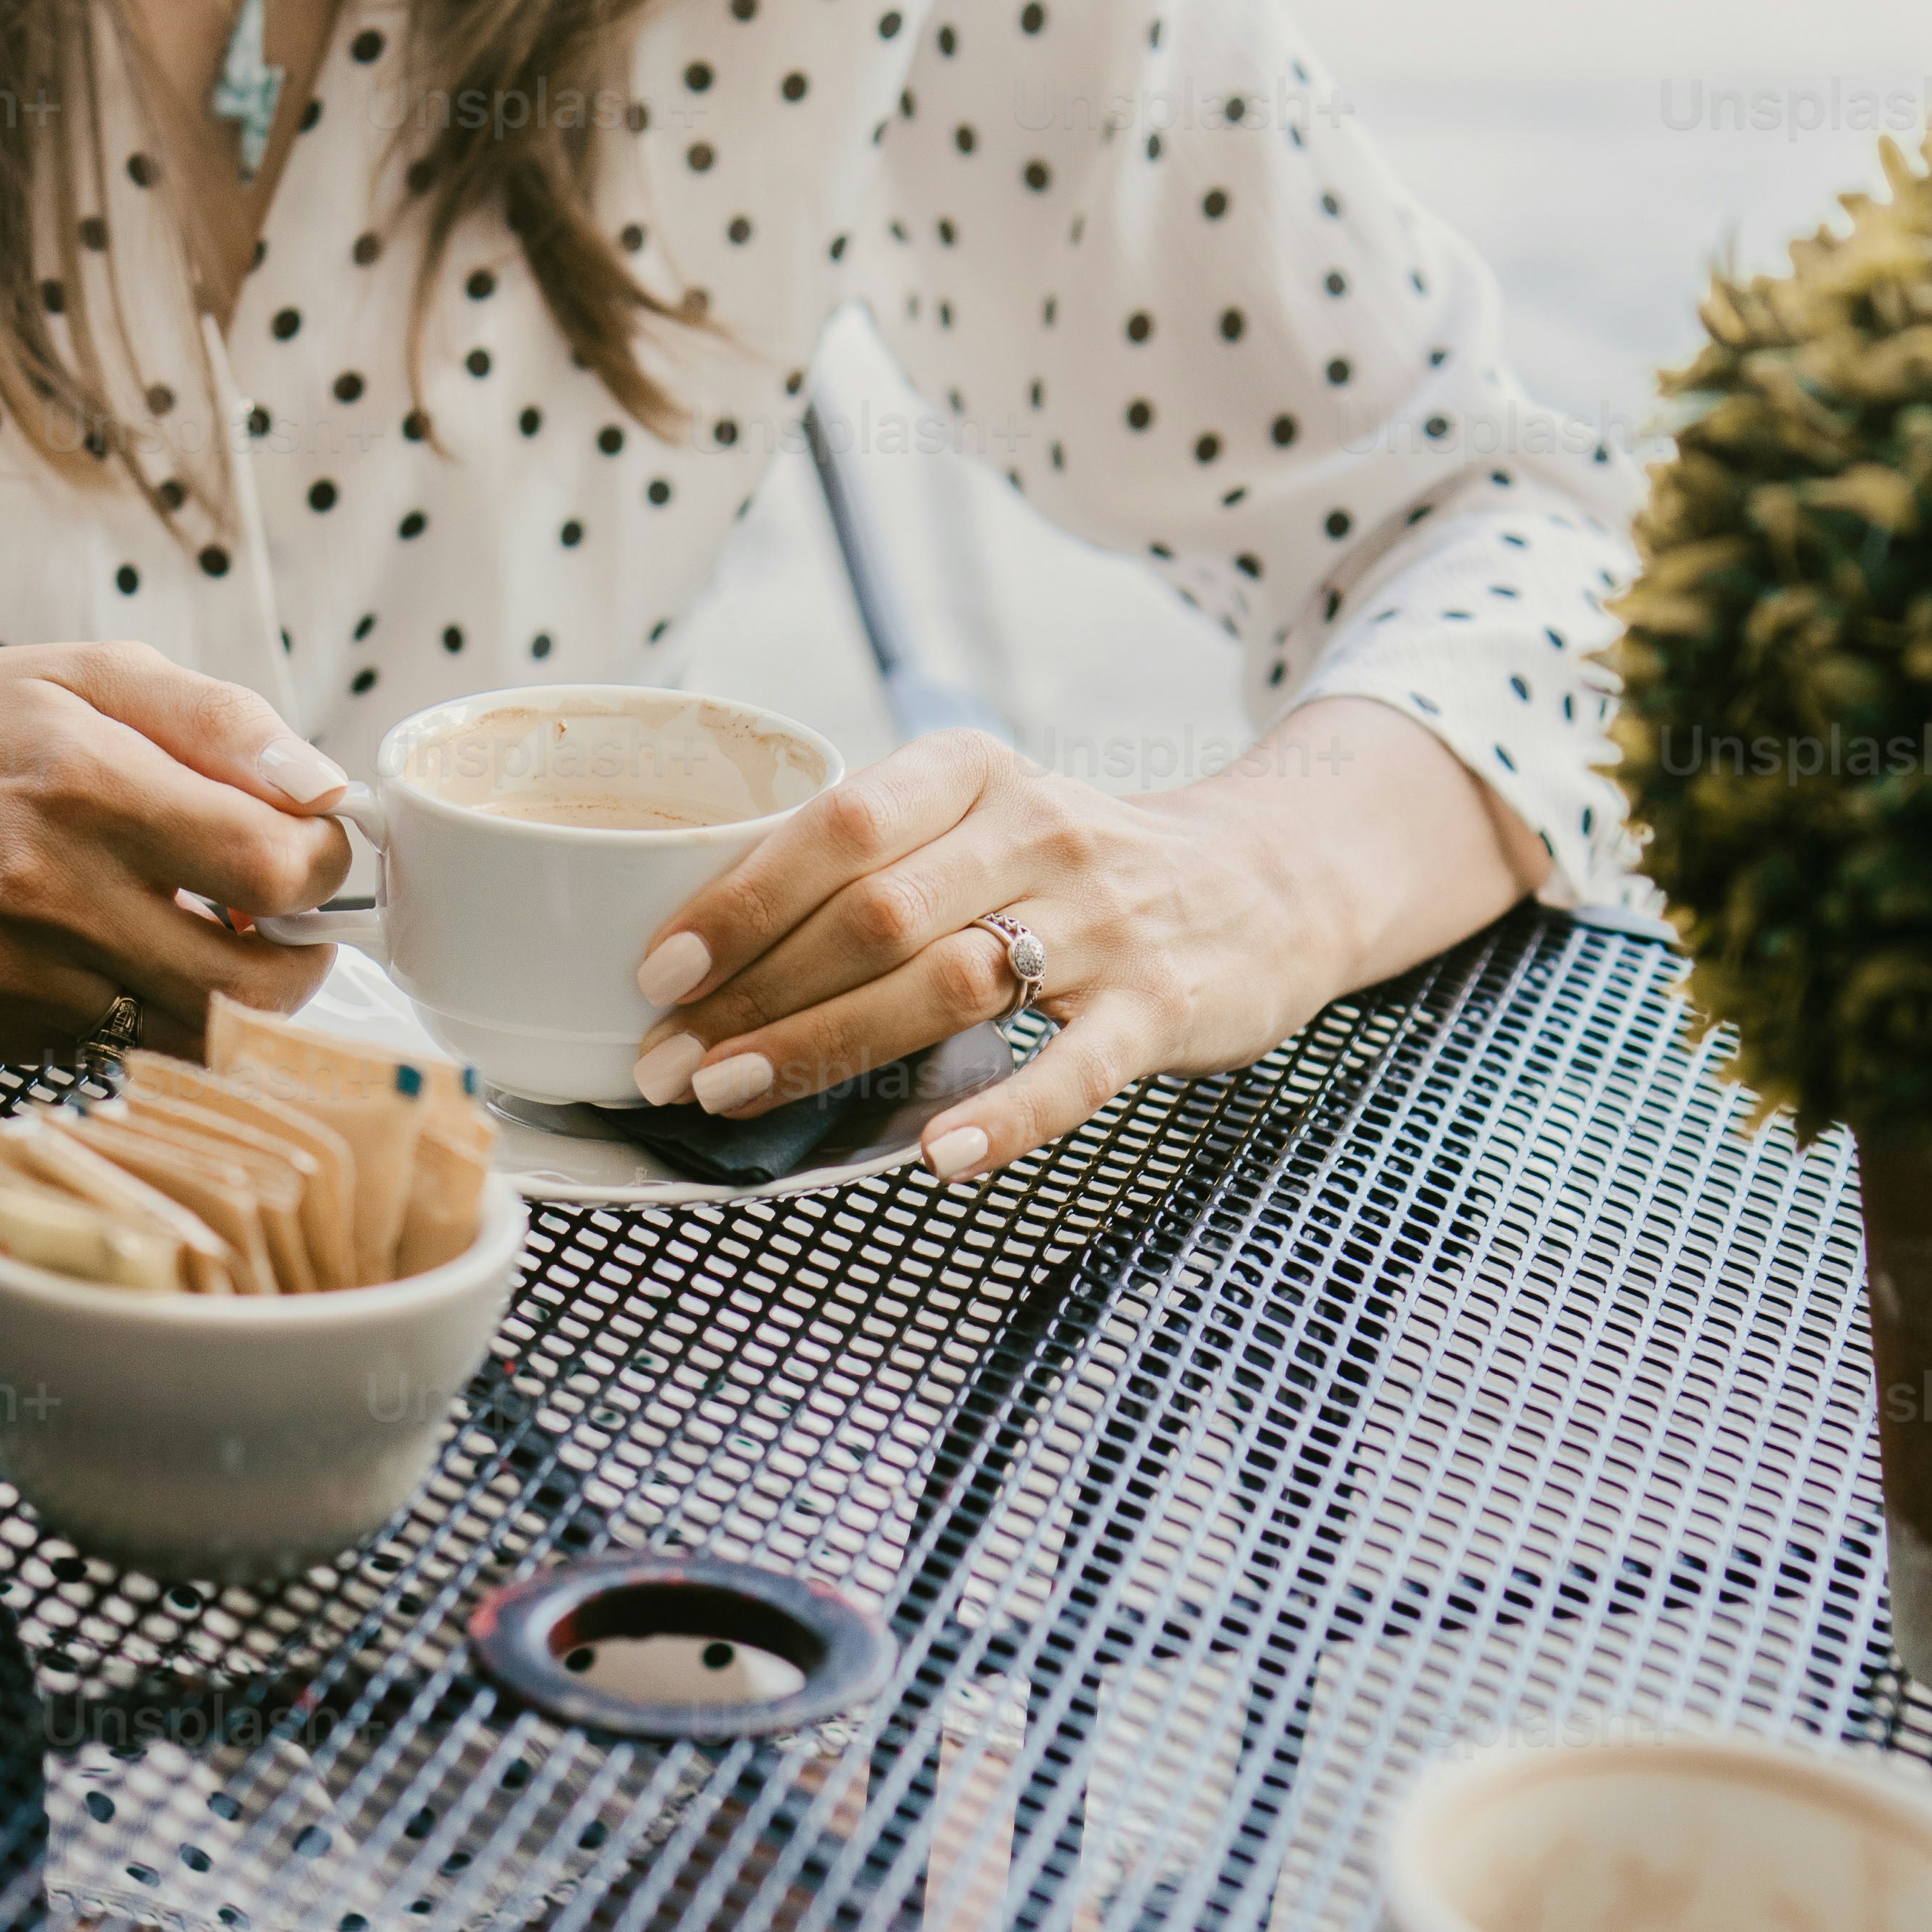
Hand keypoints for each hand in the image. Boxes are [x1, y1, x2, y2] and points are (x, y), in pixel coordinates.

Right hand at [0, 645, 358, 1058]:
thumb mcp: (98, 676)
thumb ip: (225, 726)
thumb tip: (324, 789)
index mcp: (89, 784)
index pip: (268, 870)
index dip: (318, 871)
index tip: (309, 852)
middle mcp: (49, 891)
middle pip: (248, 988)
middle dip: (295, 963)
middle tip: (280, 923)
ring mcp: (15, 976)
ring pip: (187, 1035)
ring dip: (222, 995)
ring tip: (194, 930)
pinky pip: (114, 1046)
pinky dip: (138, 1009)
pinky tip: (107, 951)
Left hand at [626, 697, 1543, 1183]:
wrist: (1271, 877)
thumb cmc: (1084, 867)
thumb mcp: (984, 820)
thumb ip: (877, 861)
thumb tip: (715, 940)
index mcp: (975, 774)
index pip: (841, 823)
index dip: (739, 899)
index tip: (660, 972)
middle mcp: (1036, 831)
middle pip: (874, 912)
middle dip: (754, 994)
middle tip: (669, 1065)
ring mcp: (1104, 921)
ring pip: (951, 981)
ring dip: (830, 1045)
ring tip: (737, 1096)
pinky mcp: (1160, 1006)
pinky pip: (1074, 1069)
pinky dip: (1006, 1116)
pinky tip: (940, 1157)